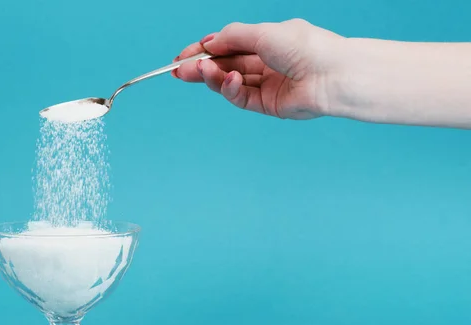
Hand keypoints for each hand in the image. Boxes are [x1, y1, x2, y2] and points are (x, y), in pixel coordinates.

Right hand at [173, 20, 343, 119]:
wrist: (333, 75)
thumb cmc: (306, 47)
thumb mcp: (263, 33)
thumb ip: (233, 37)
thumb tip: (209, 43)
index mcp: (266, 41)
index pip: (228, 46)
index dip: (205, 50)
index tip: (182, 56)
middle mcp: (265, 63)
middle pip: (225, 66)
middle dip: (201, 67)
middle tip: (179, 71)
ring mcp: (266, 84)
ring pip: (230, 82)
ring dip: (212, 77)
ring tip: (199, 71)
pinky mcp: (268, 105)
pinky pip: (242, 98)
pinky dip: (231, 90)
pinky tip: (229, 81)